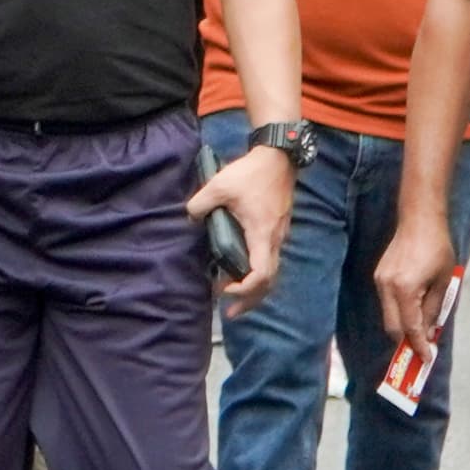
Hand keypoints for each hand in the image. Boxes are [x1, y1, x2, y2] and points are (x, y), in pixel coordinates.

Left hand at [185, 140, 296, 310]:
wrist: (278, 157)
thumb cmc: (251, 173)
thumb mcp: (220, 185)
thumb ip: (200, 203)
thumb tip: (189, 217)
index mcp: (262, 234)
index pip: (261, 274)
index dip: (245, 289)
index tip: (225, 290)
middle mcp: (275, 239)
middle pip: (269, 281)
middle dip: (251, 300)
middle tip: (230, 312)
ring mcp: (279, 235)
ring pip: (272, 272)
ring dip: (255, 288)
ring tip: (234, 296)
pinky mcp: (278, 229)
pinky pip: (270, 260)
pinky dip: (258, 273)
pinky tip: (243, 272)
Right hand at [373, 190, 459, 349]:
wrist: (418, 221)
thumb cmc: (437, 248)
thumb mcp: (443, 281)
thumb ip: (434, 308)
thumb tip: (429, 330)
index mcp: (405, 290)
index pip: (410, 327)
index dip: (418, 346)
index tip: (426, 359)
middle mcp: (387, 288)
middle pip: (392, 327)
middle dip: (406, 341)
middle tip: (421, 350)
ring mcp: (379, 282)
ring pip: (387, 316)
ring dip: (401, 327)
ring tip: (419, 332)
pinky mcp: (378, 276)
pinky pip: (386, 303)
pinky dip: (398, 313)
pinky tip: (411, 312)